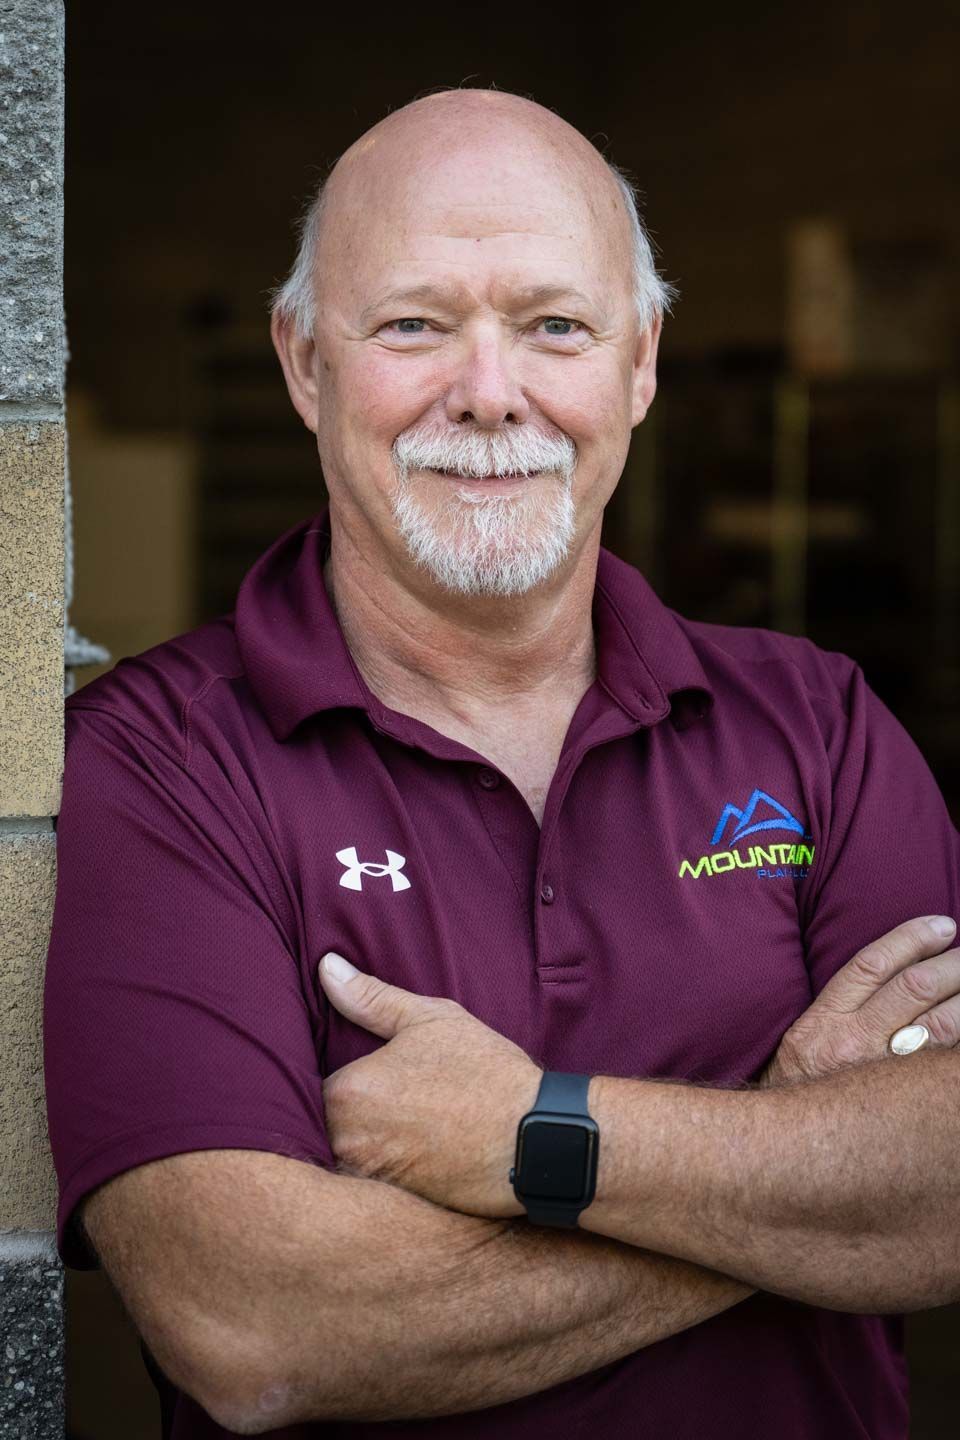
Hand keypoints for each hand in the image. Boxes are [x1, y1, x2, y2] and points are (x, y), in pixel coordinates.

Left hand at [319, 953, 540, 1216]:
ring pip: (349, 1161)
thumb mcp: (430, 1020)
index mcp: (347, 1093)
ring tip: (410, 1133)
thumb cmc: (484, 1072)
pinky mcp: (396, 1213)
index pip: (317, 1086)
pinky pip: (374, 1194)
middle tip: (397, 1105)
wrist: (537, 1138)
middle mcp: (347, 1144)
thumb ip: (370, 997)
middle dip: (354, 1117)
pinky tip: (420, 1161)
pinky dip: (389, 1179)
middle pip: (327, 1128)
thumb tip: (326, 967)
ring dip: (368, 1150)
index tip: (379, 1078)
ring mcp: (371, 1183)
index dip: (348, 1081)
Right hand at [763, 915, 957, 1085]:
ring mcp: (884, 1074)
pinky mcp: (906, 1100)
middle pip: (914, 988)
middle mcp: (855, 1042)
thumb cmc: (801, 1079)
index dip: (911, 938)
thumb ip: (845, 1002)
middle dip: (952, 965)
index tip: (941, 926)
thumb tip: (895, 969)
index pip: (873, 965)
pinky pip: (943, 1064)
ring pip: (940, 1026)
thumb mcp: (808, 1031)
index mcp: (826, 1019)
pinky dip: (959, 1042)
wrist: (791, 1139)